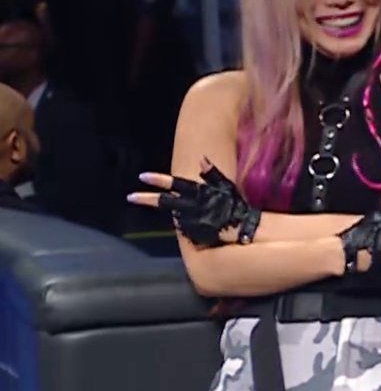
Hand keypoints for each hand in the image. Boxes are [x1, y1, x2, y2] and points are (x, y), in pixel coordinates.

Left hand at [129, 160, 260, 246]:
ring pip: (171, 213)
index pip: (174, 183)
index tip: (142, 177)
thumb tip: (202, 157)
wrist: (240, 229)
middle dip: (146, 199)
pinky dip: (181, 221)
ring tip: (165, 208)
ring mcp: (187, 220)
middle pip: (163, 201)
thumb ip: (211, 172)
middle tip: (130, 197)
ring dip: (166, 210)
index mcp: (195, 192)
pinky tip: (187, 221)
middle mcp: (188, 206)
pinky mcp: (190, 232)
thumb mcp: (224, 185)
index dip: (158, 180)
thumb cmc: (233, 205)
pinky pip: (182, 225)